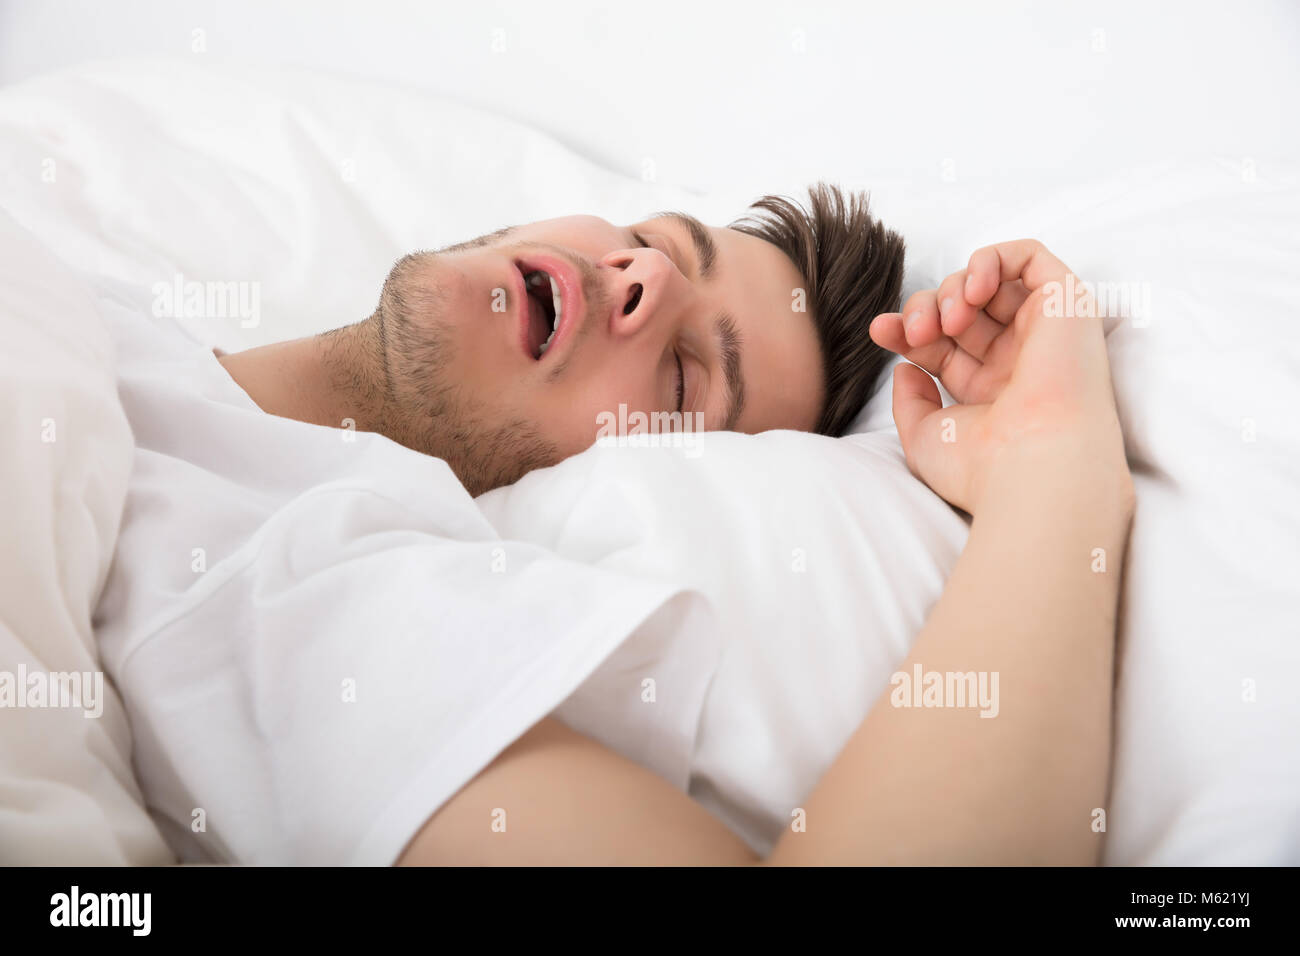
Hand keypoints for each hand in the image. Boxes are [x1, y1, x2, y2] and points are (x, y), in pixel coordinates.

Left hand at [869, 239, 1129, 513]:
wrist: (1030, 467)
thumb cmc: (981, 466)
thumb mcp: (924, 436)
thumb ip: (910, 401)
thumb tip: (907, 367)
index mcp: (992, 391)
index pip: (942, 343)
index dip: (907, 328)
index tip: (881, 330)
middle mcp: (1021, 359)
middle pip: (962, 310)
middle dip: (927, 307)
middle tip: (917, 331)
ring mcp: (1045, 331)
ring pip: (991, 282)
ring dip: (954, 288)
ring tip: (948, 319)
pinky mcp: (1067, 303)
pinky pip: (1030, 256)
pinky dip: (991, 259)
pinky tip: (973, 291)